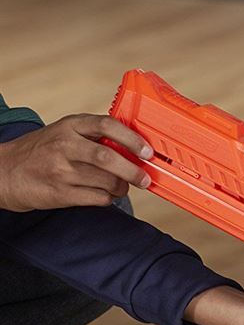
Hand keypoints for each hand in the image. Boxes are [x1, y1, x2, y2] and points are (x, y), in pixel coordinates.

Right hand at [0, 114, 152, 211]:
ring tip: (120, 186)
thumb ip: (94, 135)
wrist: (5, 172)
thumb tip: (136, 148)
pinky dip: (108, 198)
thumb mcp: (64, 132)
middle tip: (145, 179)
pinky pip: (97, 198)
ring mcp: (61, 171)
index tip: (147, 151)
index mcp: (70, 126)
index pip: (106, 125)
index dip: (131, 138)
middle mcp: (65, 146)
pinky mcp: (60, 193)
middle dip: (133, 171)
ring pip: (107, 181)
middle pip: (108, 158)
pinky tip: (104, 194)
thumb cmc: (43, 151)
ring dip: (121, 187)